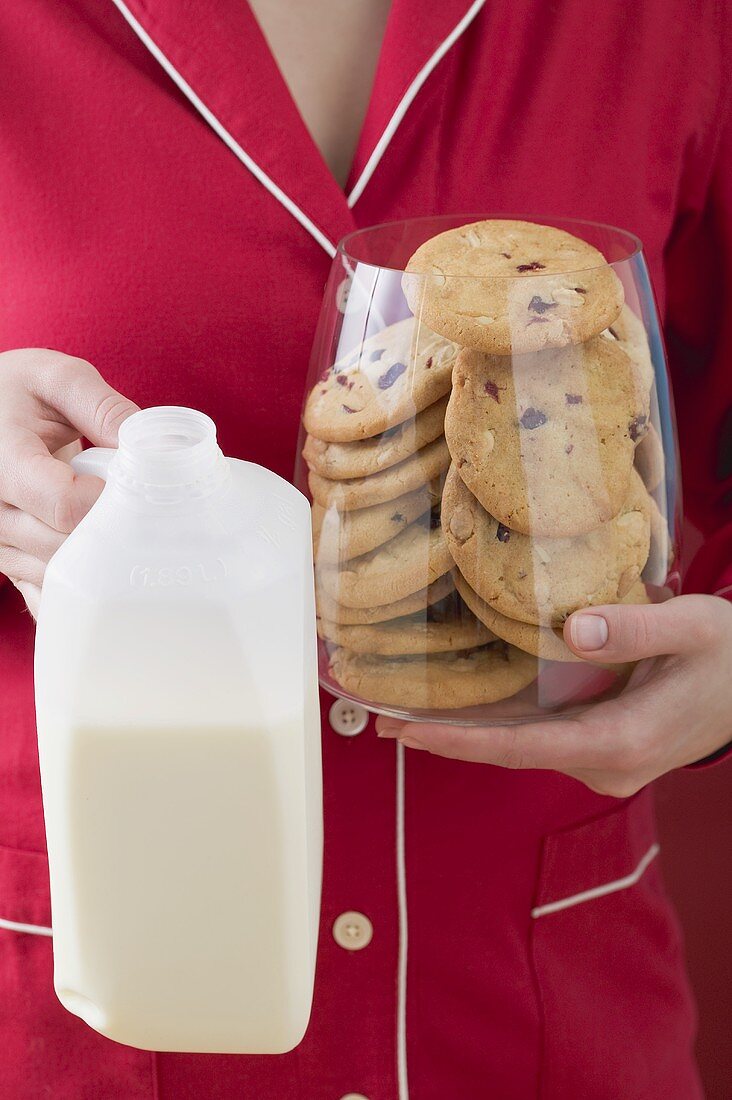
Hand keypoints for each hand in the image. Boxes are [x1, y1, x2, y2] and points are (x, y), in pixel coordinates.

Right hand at [0, 349, 138, 615]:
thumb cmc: (17, 392)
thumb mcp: (56, 378)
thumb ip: (102, 406)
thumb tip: (149, 447)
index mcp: (2, 461)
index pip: (63, 504)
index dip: (107, 503)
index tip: (129, 487)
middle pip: (65, 546)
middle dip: (112, 534)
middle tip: (145, 515)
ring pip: (58, 575)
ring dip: (100, 561)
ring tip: (127, 530)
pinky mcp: (8, 560)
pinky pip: (45, 595)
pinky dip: (80, 590)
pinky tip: (107, 574)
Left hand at [376, 595, 731, 795]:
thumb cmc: (728, 657)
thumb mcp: (695, 628)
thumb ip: (638, 628)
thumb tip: (573, 631)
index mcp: (623, 741)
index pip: (525, 747)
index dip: (463, 741)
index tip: (410, 732)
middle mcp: (605, 764)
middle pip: (511, 752)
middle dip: (447, 738)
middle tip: (381, 720)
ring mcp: (602, 762)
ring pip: (520, 747)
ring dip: (466, 732)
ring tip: (403, 713)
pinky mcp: (600, 749)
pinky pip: (538, 738)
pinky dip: (496, 725)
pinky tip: (459, 709)